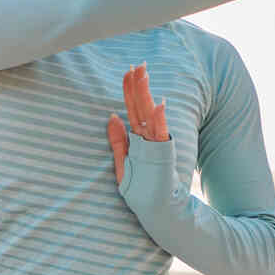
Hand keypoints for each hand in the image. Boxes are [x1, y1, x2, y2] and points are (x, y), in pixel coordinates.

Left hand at [107, 63, 169, 184]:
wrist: (157, 210)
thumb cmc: (141, 189)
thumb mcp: (122, 162)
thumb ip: (118, 140)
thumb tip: (111, 116)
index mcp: (139, 138)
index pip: (133, 108)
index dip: (130, 90)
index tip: (129, 70)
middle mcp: (148, 137)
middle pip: (142, 106)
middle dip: (139, 85)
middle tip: (138, 64)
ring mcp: (156, 145)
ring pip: (150, 115)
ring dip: (147, 95)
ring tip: (144, 76)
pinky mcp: (162, 155)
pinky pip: (160, 134)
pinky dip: (159, 119)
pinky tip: (158, 104)